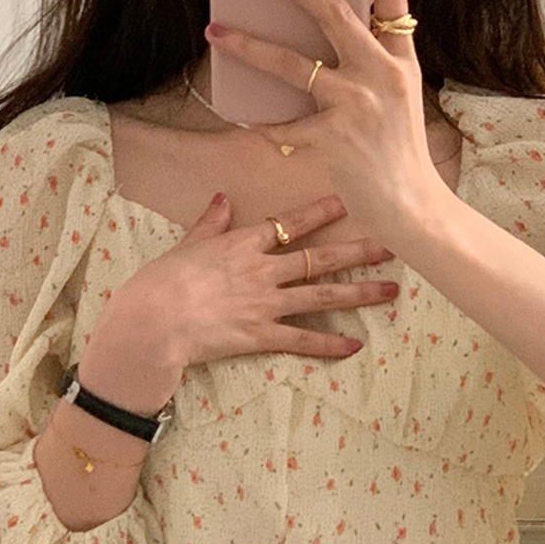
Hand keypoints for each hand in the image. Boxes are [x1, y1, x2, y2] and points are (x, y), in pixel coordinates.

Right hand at [97, 191, 399, 372]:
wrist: (153, 321)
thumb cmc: (162, 281)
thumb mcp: (187, 245)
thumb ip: (210, 223)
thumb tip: (221, 198)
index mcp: (243, 245)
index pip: (290, 224)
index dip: (319, 213)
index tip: (345, 202)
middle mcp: (263, 271)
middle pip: (320, 258)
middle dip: (358, 252)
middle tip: (391, 246)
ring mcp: (266, 304)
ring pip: (322, 295)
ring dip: (359, 294)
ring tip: (390, 291)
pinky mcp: (262, 335)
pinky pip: (303, 339)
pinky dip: (329, 344)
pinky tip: (354, 345)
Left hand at [203, 0, 441, 245]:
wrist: (414, 209)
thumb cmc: (398, 153)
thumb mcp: (395, 99)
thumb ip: (369, 64)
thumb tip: (323, 34)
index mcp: (401, 60)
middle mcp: (384, 75)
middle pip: (336, 12)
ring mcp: (361, 105)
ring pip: (295, 62)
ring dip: (250, 45)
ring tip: (216, 30)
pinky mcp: (337, 137)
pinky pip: (286, 124)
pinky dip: (262, 123)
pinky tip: (240, 116)